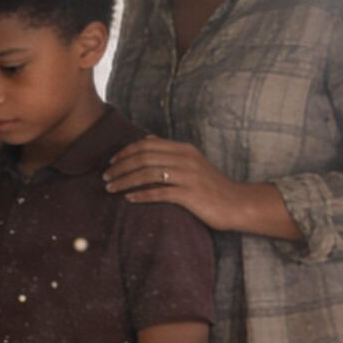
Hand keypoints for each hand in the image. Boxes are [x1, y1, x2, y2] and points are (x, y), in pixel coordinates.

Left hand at [103, 137, 245, 229]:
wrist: (237, 204)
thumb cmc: (212, 186)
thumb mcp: (192, 162)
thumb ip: (170, 151)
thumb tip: (147, 139)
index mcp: (184, 149)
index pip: (147, 145)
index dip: (125, 152)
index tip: (111, 162)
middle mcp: (185, 159)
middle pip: (144, 158)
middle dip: (121, 167)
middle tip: (105, 177)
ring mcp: (188, 176)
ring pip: (148, 174)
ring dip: (125, 181)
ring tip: (111, 188)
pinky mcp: (190, 194)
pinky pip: (160, 193)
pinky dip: (141, 195)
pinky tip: (129, 199)